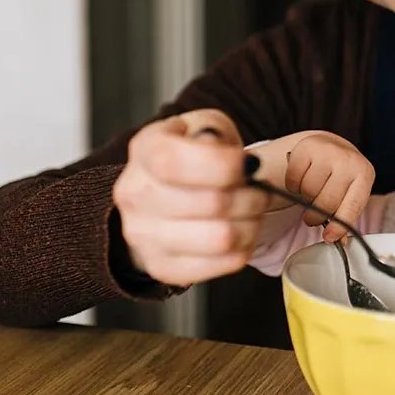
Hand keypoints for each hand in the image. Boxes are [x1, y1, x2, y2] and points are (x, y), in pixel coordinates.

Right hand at [112, 108, 270, 286]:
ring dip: (252, 223)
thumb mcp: (204, 127)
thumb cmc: (192, 157)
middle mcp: (134, 194)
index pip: (175, 162)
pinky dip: (244, 248)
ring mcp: (143, 235)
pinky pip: (222, 264)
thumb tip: (221, 153)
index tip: (245, 163)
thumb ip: (214, 133)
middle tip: (260, 191)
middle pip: (212, 203)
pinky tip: (241, 232)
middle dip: (252, 195)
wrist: (164, 194)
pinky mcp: (162, 267)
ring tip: (253, 212)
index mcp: (145, 150)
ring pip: (221, 238)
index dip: (223, 165)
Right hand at [283, 131, 374, 242]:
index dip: (340, 225)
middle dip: (317, 216)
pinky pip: (293, 179)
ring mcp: (327, 151)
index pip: (352, 205)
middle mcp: (348, 160)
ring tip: (311, 192)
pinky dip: (294, 186)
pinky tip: (302, 179)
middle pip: (327, 202)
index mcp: (364, 174)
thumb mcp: (350, 193)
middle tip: (313, 218)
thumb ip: (345, 216)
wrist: (329, 145)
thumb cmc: (341, 175)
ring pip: (308, 191)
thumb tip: (339, 242)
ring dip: (305, 198)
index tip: (329, 238)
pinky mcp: (305, 147)